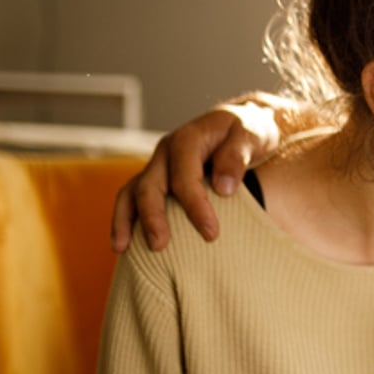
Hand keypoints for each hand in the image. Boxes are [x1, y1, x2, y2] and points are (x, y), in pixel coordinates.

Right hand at [110, 93, 283, 251]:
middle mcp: (166, 151)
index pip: (184, 176)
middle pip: (150, 185)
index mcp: (188, 139)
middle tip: (160, 245)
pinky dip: (125, 219)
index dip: (194, 205)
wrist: (241, 124)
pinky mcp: (157, 178)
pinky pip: (133, 198)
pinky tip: (122, 245)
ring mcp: (158, 165)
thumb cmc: (249, 132)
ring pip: (132, 191)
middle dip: (153, 217)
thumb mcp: (251, 135)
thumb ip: (237, 157)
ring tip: (122, 249)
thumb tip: (223, 189)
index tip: (210, 233)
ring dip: (126, 220)